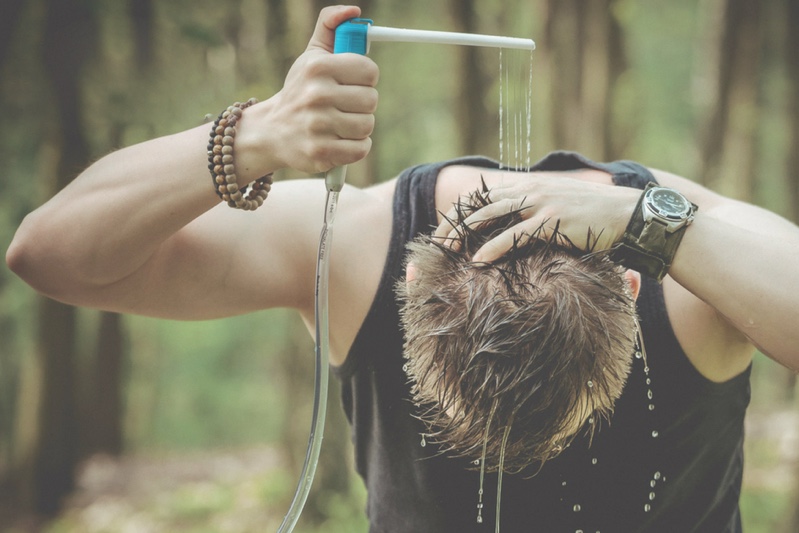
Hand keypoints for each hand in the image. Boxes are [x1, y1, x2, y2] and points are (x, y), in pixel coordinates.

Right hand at [236, 6, 378, 176]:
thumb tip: (353, 11)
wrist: (271, 131)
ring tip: (340, 123)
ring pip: (367, 126)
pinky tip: (339, 140)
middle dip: (361, 104)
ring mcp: (317, 126)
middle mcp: (316, 95)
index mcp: (317, 68)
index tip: (351, 82)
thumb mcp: (311, 55)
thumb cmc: (300, 90)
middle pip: (371, 100)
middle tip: (343, 105)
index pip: (370, 71)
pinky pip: (360, 149)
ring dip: (359, 126)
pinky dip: (355, 147)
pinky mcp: (320, 153)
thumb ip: (330, 27)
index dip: (364, 78)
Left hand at [433, 174, 640, 261]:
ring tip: (447, 250)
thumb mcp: (557, 206)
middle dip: (454, 222)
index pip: (484, 194)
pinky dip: (494, 248)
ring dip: (465, 232)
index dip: (461, 211)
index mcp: (528, 184)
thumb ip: (532, 211)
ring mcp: (540, 203)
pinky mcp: (552, 221)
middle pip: (480, 202)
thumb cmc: (591, 216)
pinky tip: (478, 261)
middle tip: (436, 242)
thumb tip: (513, 227)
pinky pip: (515, 235)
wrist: (626, 214)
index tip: (444, 229)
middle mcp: (530, 188)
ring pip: (492, 215)